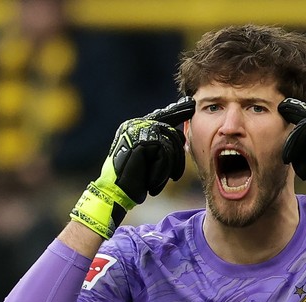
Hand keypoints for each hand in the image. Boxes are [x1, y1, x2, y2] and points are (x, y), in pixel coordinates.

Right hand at [70, 97, 194, 237]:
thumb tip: (180, 135)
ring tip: (158, 182)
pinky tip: (152, 184)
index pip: (162, 116)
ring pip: (170, 144)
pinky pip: (166, 155)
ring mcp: (138, 131)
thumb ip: (159, 145)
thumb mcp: (147, 159)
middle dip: (179, 154)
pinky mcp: (143, 141)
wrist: (114, 192)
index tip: (191, 104)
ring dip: (169, 168)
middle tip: (177, 172)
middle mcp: (135, 125)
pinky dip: (161, 173)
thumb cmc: (132, 180)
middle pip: (171, 132)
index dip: (178, 111)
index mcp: (135, 127)